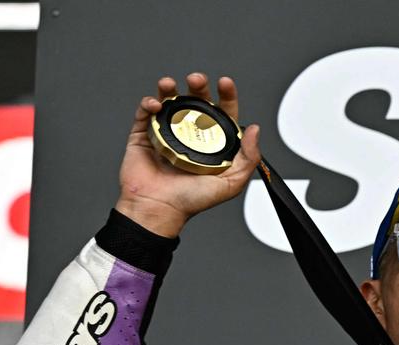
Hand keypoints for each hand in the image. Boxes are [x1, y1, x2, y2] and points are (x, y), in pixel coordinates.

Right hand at [114, 73, 262, 236]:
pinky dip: (149, 103)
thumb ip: (248, 158)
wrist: (157, 209)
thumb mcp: (230, 183)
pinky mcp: (144, 135)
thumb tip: (254, 130)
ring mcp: (167, 134)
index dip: (226, 96)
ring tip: (170, 84)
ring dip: (170, 89)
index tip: (225, 83)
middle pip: (196, 103)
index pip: (222, 114)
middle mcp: (190, 136)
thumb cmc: (191, 201)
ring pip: (169, 103)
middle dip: (198, 87)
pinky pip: (146, 113)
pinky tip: (155, 104)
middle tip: (197, 80)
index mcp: (212, 144)